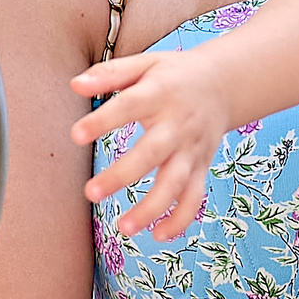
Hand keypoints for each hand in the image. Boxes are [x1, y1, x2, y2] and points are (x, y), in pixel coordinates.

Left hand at [68, 48, 233, 239]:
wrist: (224, 84)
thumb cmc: (173, 75)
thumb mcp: (144, 64)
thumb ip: (110, 74)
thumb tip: (74, 85)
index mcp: (160, 93)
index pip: (129, 106)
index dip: (103, 121)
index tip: (75, 135)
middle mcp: (178, 125)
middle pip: (152, 153)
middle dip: (122, 176)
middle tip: (91, 193)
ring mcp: (192, 149)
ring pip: (175, 184)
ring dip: (152, 208)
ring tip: (124, 228)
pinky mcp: (201, 167)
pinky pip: (194, 198)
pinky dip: (181, 219)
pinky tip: (158, 235)